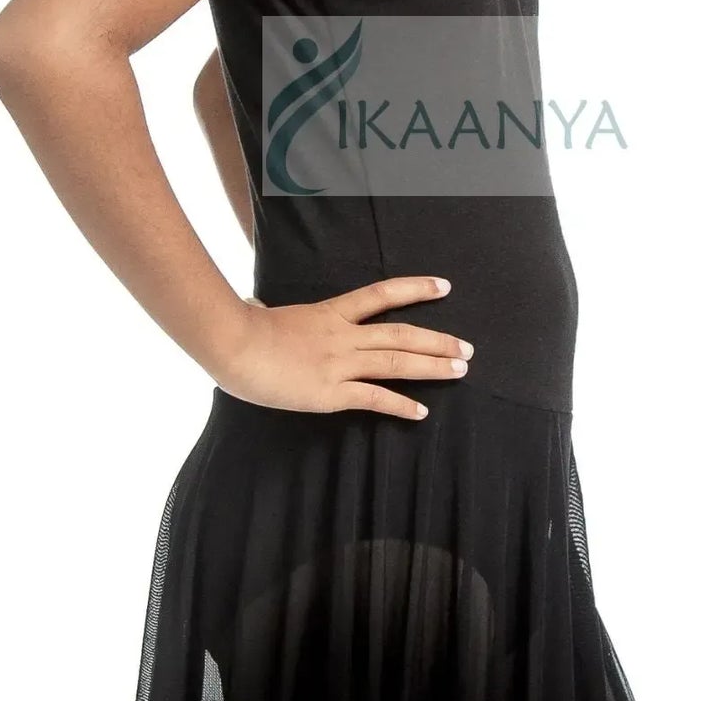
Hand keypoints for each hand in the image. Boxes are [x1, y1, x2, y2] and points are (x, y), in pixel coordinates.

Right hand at [212, 276, 469, 419]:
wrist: (232, 343)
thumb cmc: (238, 328)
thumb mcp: (260, 313)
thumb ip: (266, 311)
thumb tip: (253, 305)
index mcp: (328, 313)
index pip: (381, 294)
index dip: (415, 289)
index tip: (443, 287)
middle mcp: (342, 336)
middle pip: (402, 333)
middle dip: (438, 340)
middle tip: (467, 348)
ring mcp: (339, 363)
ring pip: (397, 362)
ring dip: (432, 367)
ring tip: (461, 370)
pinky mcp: (330, 393)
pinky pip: (374, 399)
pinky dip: (400, 406)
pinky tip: (421, 413)